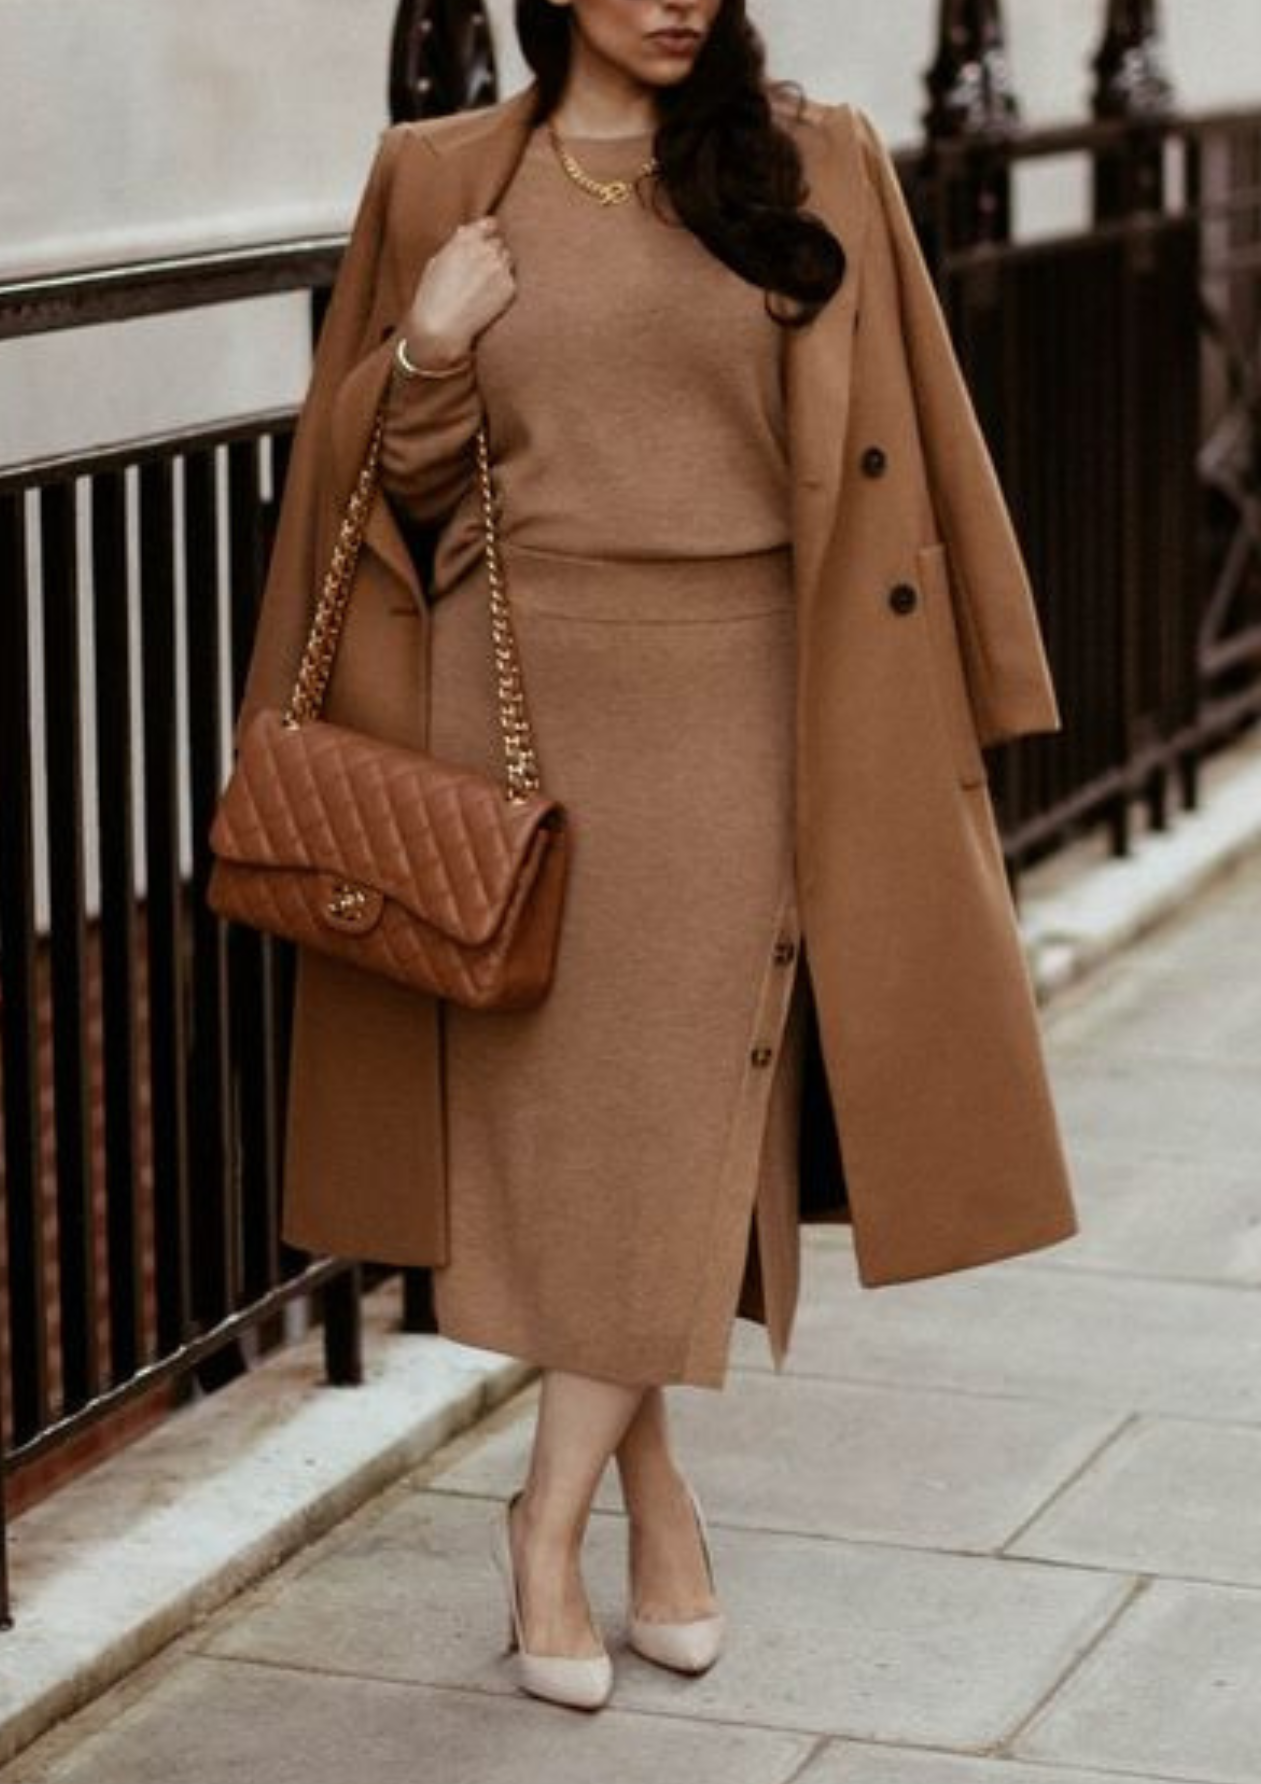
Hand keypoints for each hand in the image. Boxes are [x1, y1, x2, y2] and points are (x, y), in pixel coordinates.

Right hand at [402, 215, 515, 364]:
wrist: (442, 326)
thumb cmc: (433, 295)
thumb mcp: (437, 262)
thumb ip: (455, 244)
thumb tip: (464, 230)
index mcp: (466, 238)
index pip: (489, 223)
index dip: (487, 232)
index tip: (485, 241)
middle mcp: (486, 249)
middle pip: (499, 243)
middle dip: (491, 253)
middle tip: (479, 272)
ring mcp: (500, 268)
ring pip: (507, 259)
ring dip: (499, 267)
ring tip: (482, 286)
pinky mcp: (509, 287)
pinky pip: (510, 280)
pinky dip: (502, 286)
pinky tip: (486, 298)